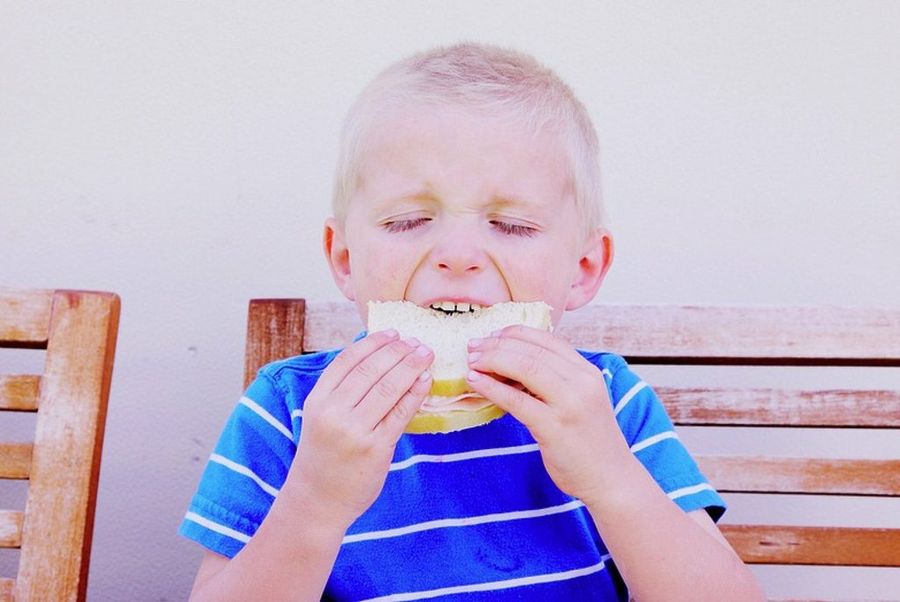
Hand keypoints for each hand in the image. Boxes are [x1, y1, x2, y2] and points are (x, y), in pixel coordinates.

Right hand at [286, 330, 432, 525]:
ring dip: (410, 366)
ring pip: (388, 388)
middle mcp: (333, 413)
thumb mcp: (321, 417)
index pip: (348, 360)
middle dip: (398, 351)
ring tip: (425, 354)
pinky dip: (415, 393)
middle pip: (371, 370)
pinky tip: (426, 380)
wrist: (318, 500)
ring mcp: (355, 431)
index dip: (373, 342)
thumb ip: (342, 390)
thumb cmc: (324, 454)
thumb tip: (377, 355)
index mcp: (318, 400)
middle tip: (416, 341)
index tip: (394, 333)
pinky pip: (400, 413)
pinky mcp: (376, 448)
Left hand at [465, 326, 630, 503]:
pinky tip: (476, 382)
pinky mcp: (555, 428)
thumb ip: (556, 380)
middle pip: (533, 351)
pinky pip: (517, 400)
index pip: (548, 340)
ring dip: (492, 361)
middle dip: (497, 345)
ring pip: (525, 368)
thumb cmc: (589, 441)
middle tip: (473, 347)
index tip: (491, 335)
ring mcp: (570, 404)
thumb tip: (512, 363)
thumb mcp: (580, 400)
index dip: (515, 333)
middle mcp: (582, 382)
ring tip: (471, 362)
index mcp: (588, 372)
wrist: (610, 479)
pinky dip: (492, 388)